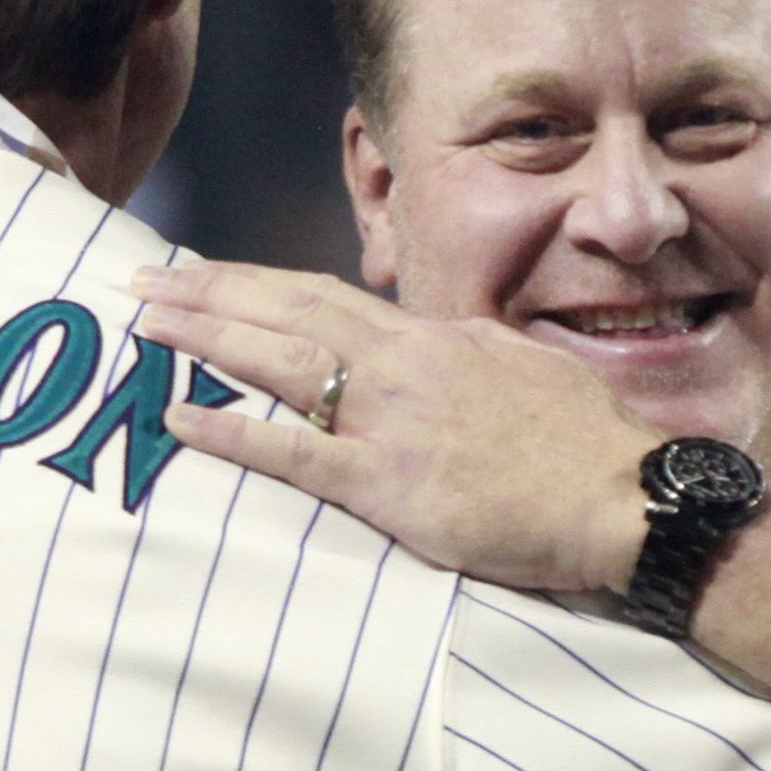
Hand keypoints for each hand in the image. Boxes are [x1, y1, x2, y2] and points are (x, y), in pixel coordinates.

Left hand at [135, 260, 658, 593]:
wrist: (625, 497)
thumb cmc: (589, 446)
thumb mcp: (527, 370)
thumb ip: (472, 353)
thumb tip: (442, 343)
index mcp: (436, 338)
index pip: (328, 299)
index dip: (261, 285)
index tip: (209, 274)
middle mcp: (405, 364)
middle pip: (289, 311)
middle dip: (211, 290)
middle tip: (145, 278)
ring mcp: (393, 420)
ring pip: (280, 361)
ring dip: (205, 336)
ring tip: (145, 320)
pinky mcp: (390, 483)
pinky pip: (292, 453)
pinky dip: (229, 434)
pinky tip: (178, 418)